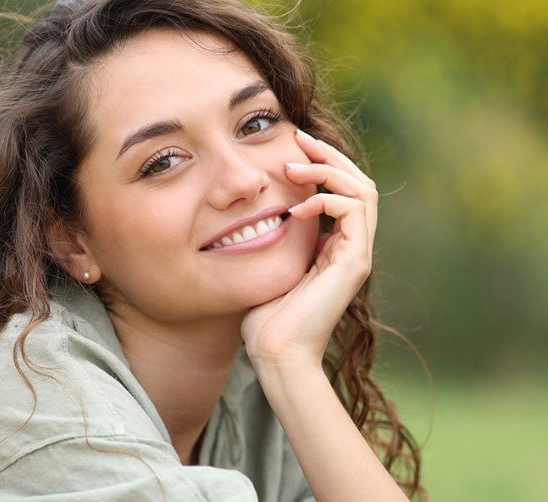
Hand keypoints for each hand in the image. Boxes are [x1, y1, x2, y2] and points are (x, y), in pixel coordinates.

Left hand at [241, 130, 377, 372]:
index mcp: (334, 246)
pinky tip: (294, 209)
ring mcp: (356, 254)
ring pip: (363, 191)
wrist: (276, 353)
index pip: (342, 191)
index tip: (292, 147)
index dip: (322, 164)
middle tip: (298, 139)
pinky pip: (353, 212)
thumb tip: (262, 210)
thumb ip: (277, 237)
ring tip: (294, 167)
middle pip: (359, 183)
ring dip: (328, 171)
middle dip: (329, 156)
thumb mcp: (270, 265)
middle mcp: (351, 247)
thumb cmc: (265, 316)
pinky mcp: (354, 263)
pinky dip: (326, 200)